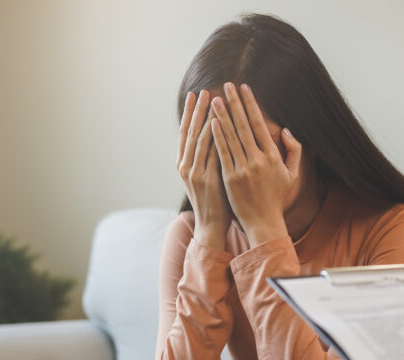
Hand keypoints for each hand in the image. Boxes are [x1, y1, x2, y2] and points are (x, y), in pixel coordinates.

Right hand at [177, 90, 231, 249]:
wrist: (212, 225)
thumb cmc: (215, 202)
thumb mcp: (207, 177)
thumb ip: (208, 158)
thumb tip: (217, 136)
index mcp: (184, 165)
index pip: (186, 133)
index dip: (190, 114)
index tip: (195, 96)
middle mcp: (185, 166)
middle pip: (190, 131)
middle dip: (196, 110)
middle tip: (203, 90)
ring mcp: (193, 172)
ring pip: (199, 138)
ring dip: (205, 117)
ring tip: (212, 99)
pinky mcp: (205, 178)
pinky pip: (210, 152)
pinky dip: (214, 135)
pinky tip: (220, 121)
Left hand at [210, 83, 301, 246]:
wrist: (263, 221)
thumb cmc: (277, 197)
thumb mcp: (292, 174)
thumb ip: (294, 150)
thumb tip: (286, 130)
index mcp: (273, 157)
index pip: (260, 124)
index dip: (251, 105)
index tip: (245, 89)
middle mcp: (258, 160)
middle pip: (245, 126)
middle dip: (235, 103)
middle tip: (228, 85)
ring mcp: (243, 169)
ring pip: (231, 137)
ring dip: (223, 116)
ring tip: (216, 99)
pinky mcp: (230, 178)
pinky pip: (222, 153)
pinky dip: (217, 137)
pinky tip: (211, 122)